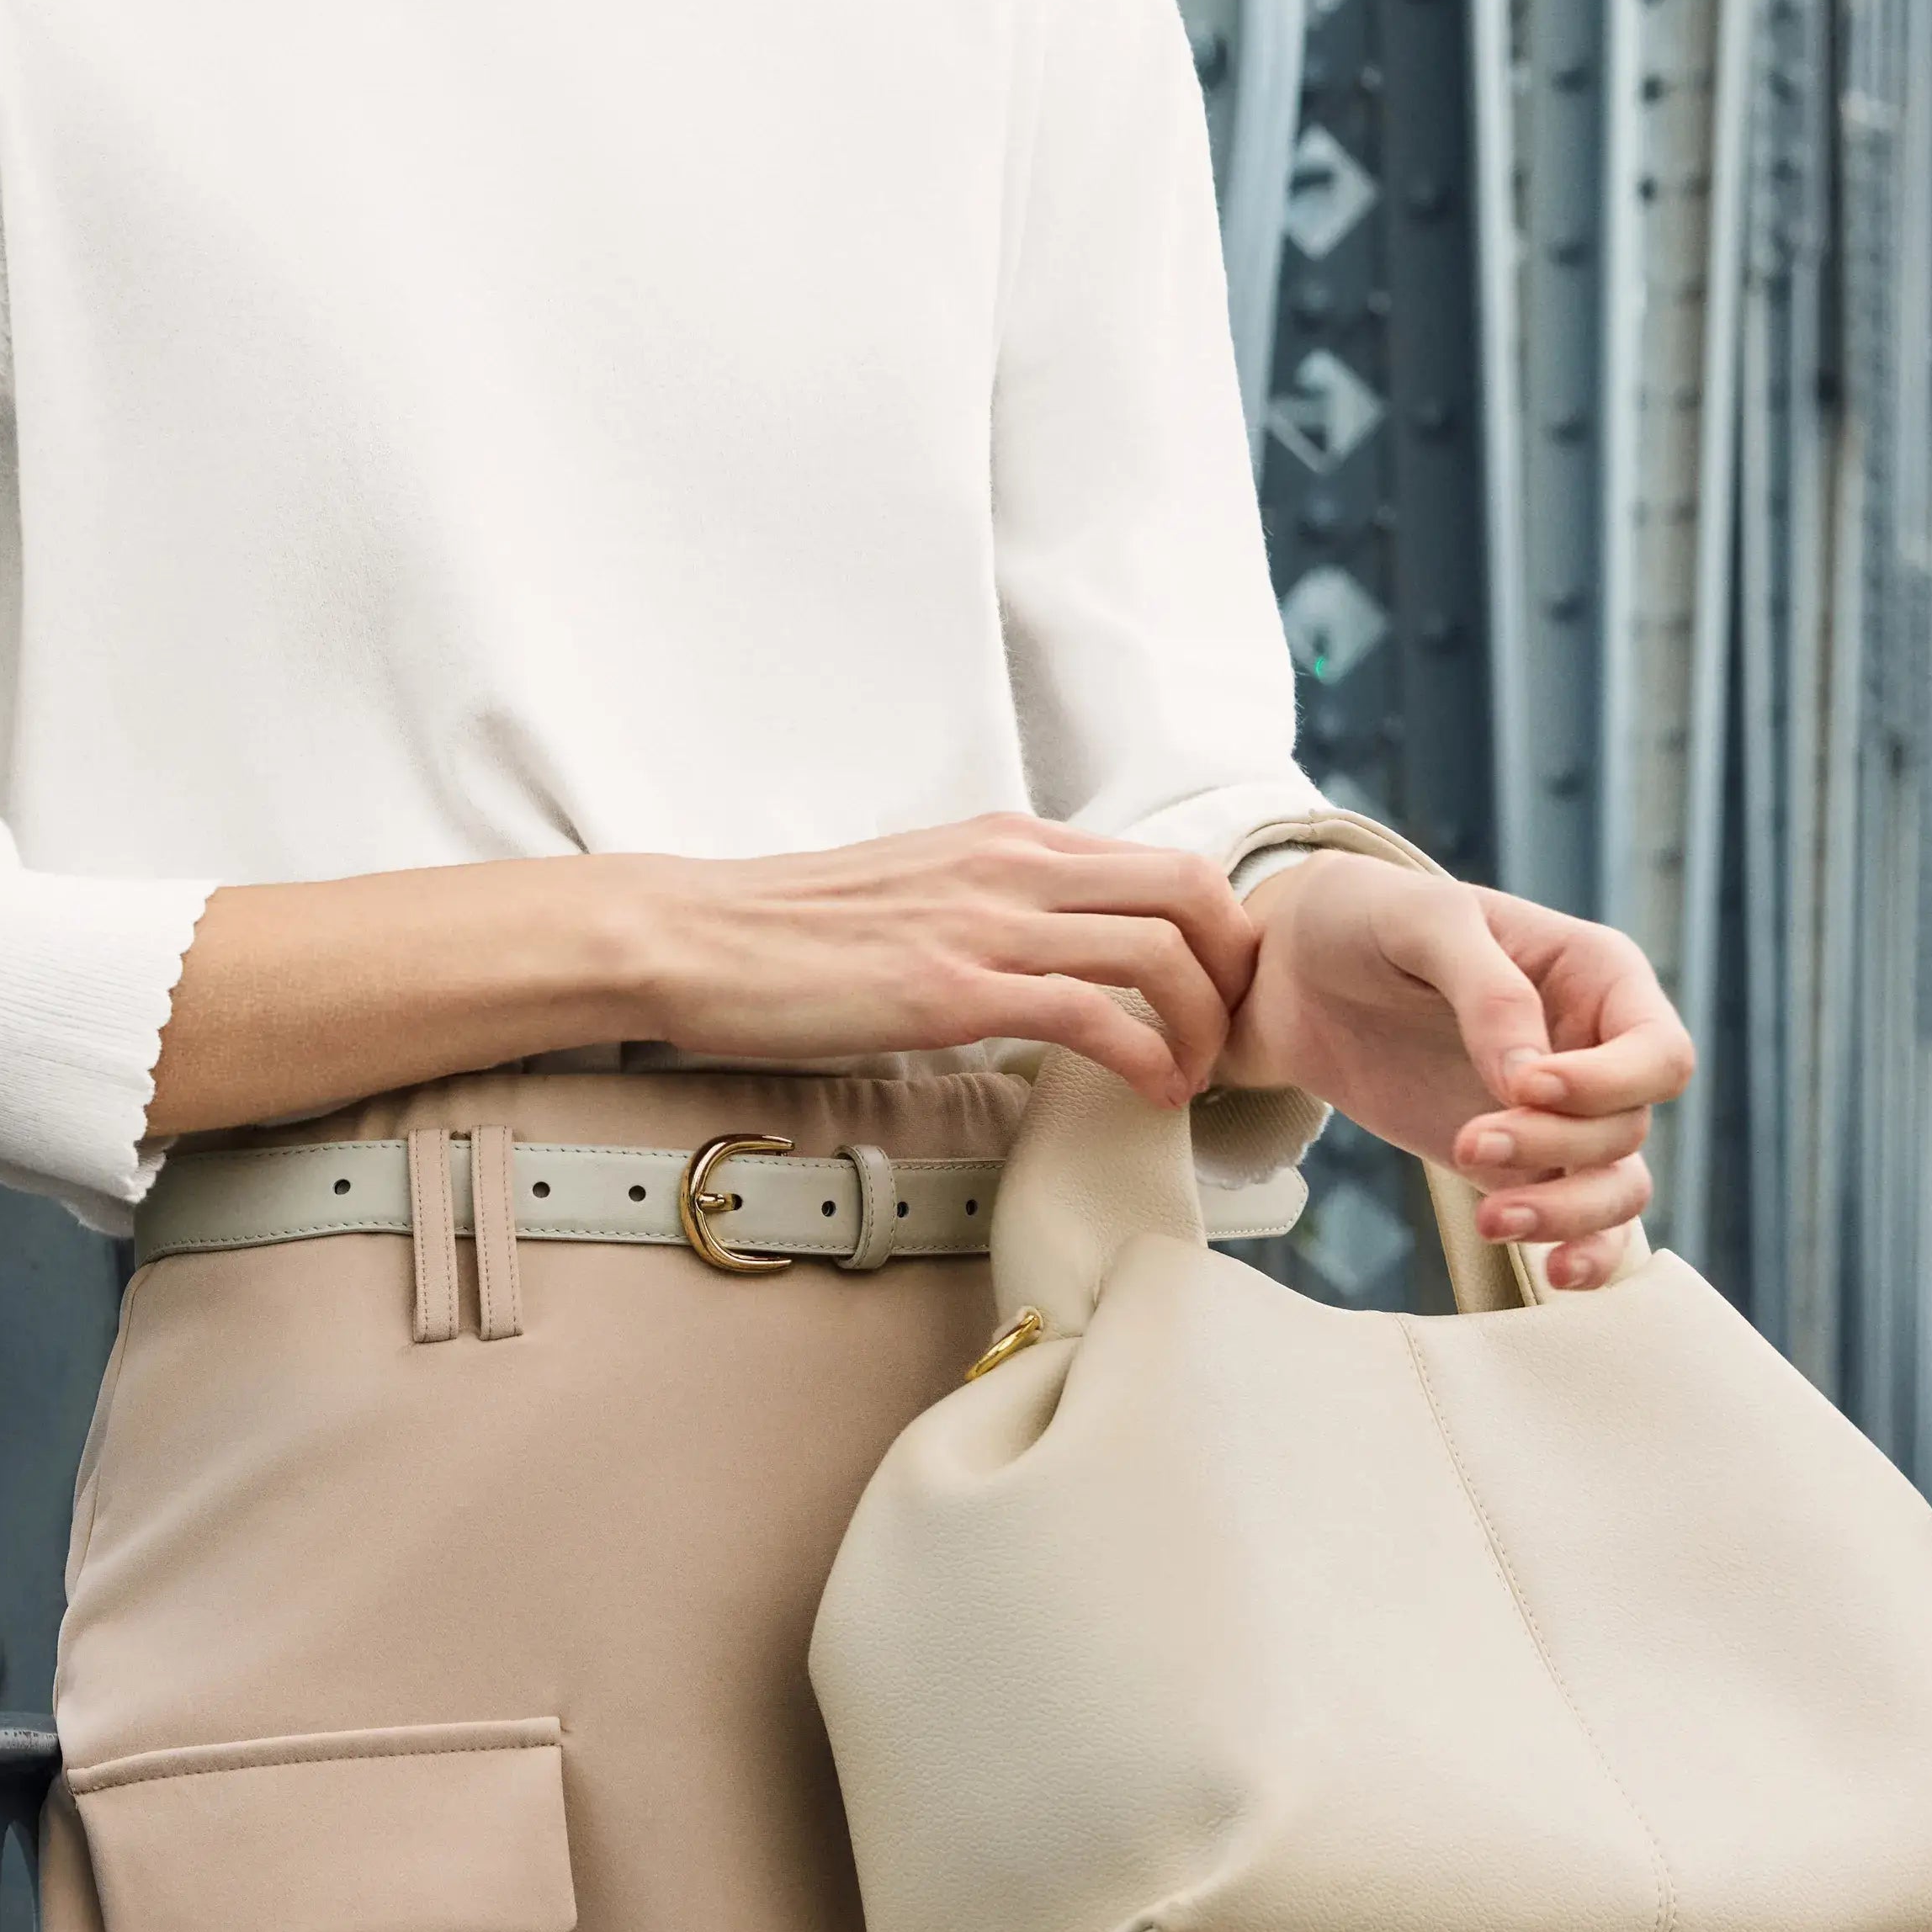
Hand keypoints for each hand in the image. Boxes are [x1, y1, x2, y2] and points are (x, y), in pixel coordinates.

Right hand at [631, 814, 1262, 1115]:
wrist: (697, 935)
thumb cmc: (794, 929)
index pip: (1165, 862)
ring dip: (1202, 1026)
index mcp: (1009, 840)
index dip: (1219, 934)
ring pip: (1158, 949)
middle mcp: (1012, 866)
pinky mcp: (951, 989)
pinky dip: (1146, 1057)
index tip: (1218, 997)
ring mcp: (984, 924)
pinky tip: (1149, 1091)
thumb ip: (997, 906)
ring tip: (1191, 1079)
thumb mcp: (922, 889)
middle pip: (1190, 891)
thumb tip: (1056, 957)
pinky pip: (1091, 1013)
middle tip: (1229, 1040)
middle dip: (1235, 972)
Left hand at [1223, 854, 1692, 1288]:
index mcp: (1598, 975)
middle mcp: (1596, 1048)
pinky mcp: (1519, 1164)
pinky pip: (1579, 1224)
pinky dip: (1579, 1253)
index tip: (1525, 1085)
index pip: (1659, 1052)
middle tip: (1469, 1142)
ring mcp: (1561, 1113)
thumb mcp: (1423, 921)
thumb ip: (1488, 991)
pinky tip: (1552, 1273)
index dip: (1608, 1082)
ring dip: (1569, 1215)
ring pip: (1618, 1187)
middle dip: (1558, 1145)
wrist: (1296, 971)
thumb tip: (1530, 1084)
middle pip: (1630, 1126)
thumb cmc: (1369, 918)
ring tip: (1492, 1220)